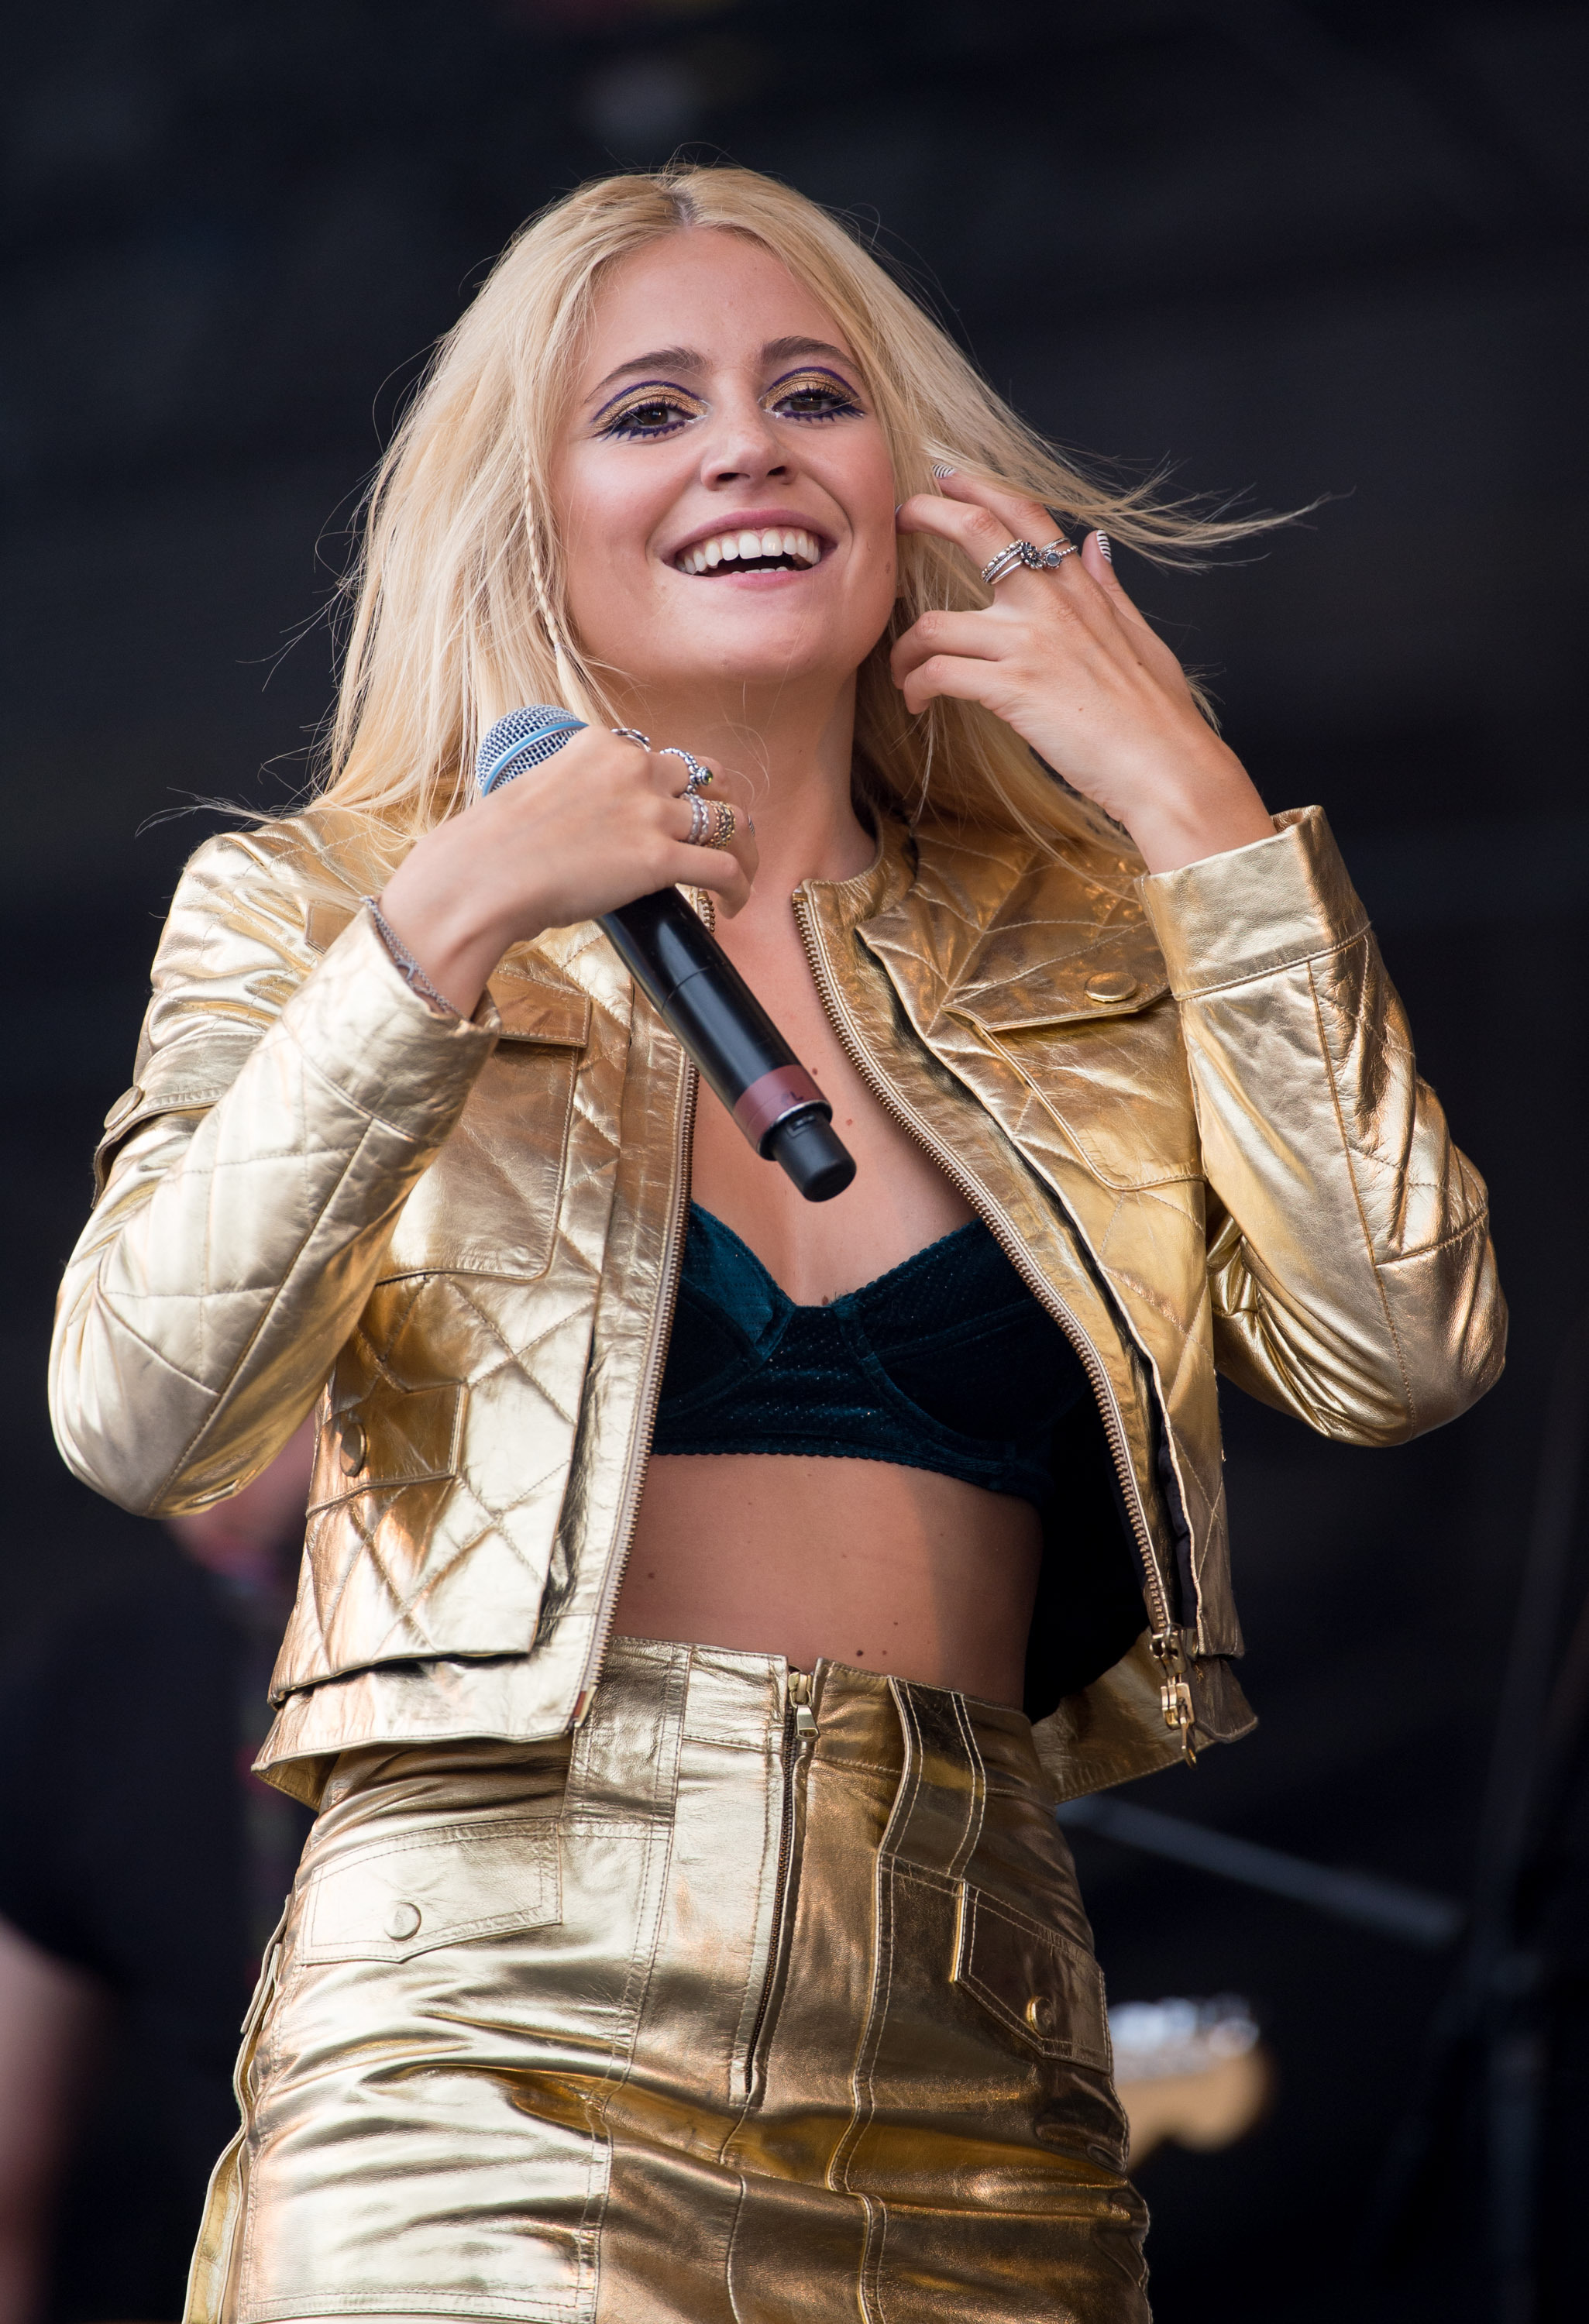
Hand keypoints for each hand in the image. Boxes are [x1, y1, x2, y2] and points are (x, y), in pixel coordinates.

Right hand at [377, 728, 758, 1014]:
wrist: (482, 876)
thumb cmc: (493, 847)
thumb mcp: (536, 791)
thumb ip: (572, 793)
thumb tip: (586, 826)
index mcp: (601, 746)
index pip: (662, 755)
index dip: (680, 785)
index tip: (681, 809)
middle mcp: (634, 769)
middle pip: (708, 777)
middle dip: (723, 804)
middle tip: (727, 835)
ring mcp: (651, 813)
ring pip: (730, 821)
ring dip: (745, 849)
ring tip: (745, 874)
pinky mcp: (659, 859)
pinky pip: (725, 868)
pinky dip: (740, 888)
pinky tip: (734, 907)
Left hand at [891, 474, 1274, 872]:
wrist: (1166, 767)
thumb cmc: (1157, 713)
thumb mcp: (1140, 636)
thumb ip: (1110, 587)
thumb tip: (1097, 541)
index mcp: (1081, 588)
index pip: (1025, 513)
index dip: (979, 486)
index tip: (944, 478)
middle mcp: (1051, 603)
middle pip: (974, 530)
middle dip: (924, 514)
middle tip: (895, 524)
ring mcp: (1030, 643)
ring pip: (933, 624)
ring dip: (905, 649)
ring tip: (904, 672)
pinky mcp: (1012, 688)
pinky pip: (938, 674)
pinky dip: (916, 688)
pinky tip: (918, 704)